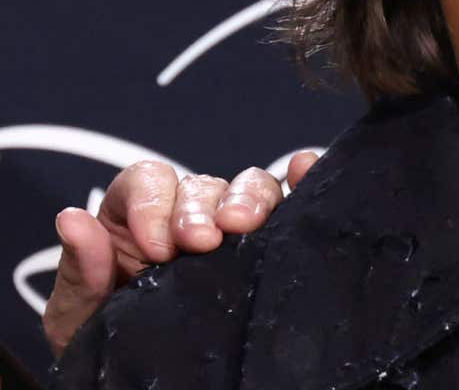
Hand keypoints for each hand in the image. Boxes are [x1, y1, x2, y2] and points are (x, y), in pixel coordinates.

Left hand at [42, 152, 318, 355]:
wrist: (145, 375)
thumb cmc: (111, 337)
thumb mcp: (80, 312)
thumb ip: (80, 269)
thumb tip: (73, 220)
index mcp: (133, 217)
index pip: (147, 181)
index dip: (153, 203)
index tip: (156, 247)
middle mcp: (185, 212)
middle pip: (200, 184)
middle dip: (200, 210)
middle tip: (200, 244)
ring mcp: (229, 224)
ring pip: (248, 186)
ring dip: (249, 200)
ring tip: (244, 227)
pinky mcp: (268, 240)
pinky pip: (289, 197)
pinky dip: (300, 180)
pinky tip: (304, 171)